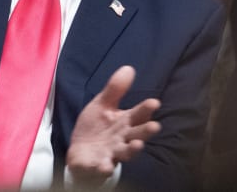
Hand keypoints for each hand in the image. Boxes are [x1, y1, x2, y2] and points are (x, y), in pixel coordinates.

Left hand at [66, 66, 161, 185]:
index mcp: (125, 122)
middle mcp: (123, 138)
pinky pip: (103, 167)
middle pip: (137, 134)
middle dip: (146, 131)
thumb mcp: (102, 105)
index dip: (146, 109)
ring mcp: (112, 153)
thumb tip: (128, 67)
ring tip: (137, 145)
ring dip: (132, 150)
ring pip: (126, 152)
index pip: (139, 114)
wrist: (81, 152)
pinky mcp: (99, 165)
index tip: (154, 102)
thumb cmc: (97, 127)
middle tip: (154, 126)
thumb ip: (115, 90)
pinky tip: (106, 166)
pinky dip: (105, 168)